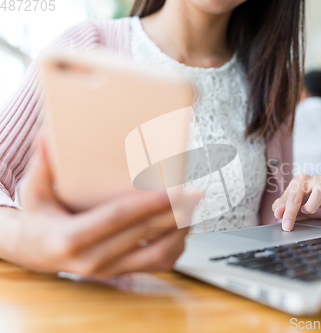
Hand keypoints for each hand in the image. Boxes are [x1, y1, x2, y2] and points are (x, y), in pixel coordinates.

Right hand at [4, 137, 199, 276]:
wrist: (34, 252)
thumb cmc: (39, 219)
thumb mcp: (33, 192)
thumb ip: (42, 164)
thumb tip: (46, 135)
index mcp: (72, 238)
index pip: (119, 218)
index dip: (148, 204)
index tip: (173, 191)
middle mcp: (93, 260)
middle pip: (145, 235)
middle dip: (175, 214)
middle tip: (196, 194)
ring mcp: (109, 271)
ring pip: (158, 256)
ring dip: (180, 232)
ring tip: (192, 208)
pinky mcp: (121, 274)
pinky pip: (157, 266)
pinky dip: (175, 247)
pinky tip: (183, 228)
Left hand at [272, 174, 320, 231]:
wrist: (304, 204)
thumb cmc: (293, 202)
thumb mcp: (283, 205)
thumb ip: (279, 207)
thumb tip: (279, 212)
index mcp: (300, 180)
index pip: (295, 197)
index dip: (290, 213)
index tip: (287, 226)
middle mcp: (316, 180)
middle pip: (320, 190)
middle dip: (311, 206)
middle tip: (305, 211)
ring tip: (318, 210)